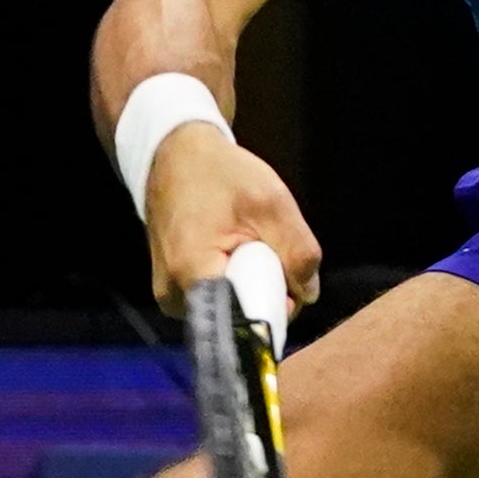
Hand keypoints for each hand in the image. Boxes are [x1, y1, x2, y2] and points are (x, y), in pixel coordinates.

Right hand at [143, 118, 322, 307]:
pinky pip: (218, 300)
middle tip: (263, 246)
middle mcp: (175, 300)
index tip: (285, 275)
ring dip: (250, 283)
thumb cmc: (220, 174)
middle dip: (266, 289)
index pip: (250, 321)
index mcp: (193, 278)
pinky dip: (234, 280)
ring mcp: (170, 299)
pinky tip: (231, 250)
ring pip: (231, 310)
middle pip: (241, 318)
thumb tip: (308, 295)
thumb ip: (298, 251)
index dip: (278, 302)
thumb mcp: (271, 203)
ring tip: (244, 242)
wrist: (175, 156)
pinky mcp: (173, 293)